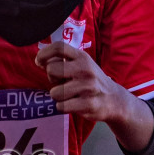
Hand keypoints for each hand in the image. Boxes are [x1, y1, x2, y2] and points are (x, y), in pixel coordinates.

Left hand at [35, 40, 153, 149]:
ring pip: (54, 92)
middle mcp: (85, 69)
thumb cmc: (90, 81)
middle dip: (51, 79)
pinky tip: (73, 104)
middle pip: (51, 70)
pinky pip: (61, 106)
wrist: (114, 99)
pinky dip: (62, 107)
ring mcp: (88, 87)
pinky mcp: (88, 104)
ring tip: (69, 95)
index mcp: (82, 57)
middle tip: (61, 83)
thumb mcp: (81, 65)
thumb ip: (63, 61)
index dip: (44, 54)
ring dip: (58, 96)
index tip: (39, 62)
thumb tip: (40, 61)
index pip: (59, 47)